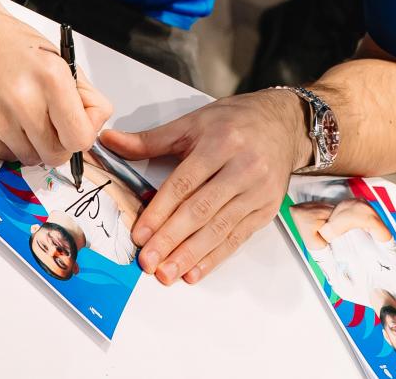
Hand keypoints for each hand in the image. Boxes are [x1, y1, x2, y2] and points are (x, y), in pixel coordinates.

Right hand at [0, 3, 112, 166]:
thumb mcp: (57, 57)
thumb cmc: (9, 42)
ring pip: (30, 158)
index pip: (81, 137)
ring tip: (23, 115)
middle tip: (51, 124)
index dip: (83, 136)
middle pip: (56, 155)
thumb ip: (81, 94)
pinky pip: (4, 155)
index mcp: (50, 78)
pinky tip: (3, 116)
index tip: (77, 127)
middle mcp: (23, 100)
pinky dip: (8, 142)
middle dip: (58, 143)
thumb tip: (93, 124)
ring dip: (32, 144)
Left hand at [100, 89, 311, 285]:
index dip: (160, 211)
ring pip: (219, 228)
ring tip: (166, 273)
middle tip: (148, 261)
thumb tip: (110, 142)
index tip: (140, 234)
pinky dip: (215, 258)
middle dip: (171, 239)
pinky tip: (195, 272)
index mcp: (220, 142)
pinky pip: (238, 237)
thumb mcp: (193, 122)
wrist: (284, 124)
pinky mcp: (267, 209)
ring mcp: (257, 191)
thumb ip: (150, 139)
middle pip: (201, 209)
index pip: (184, 183)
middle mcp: (242, 167)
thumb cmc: (235, 122)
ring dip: (191, 255)